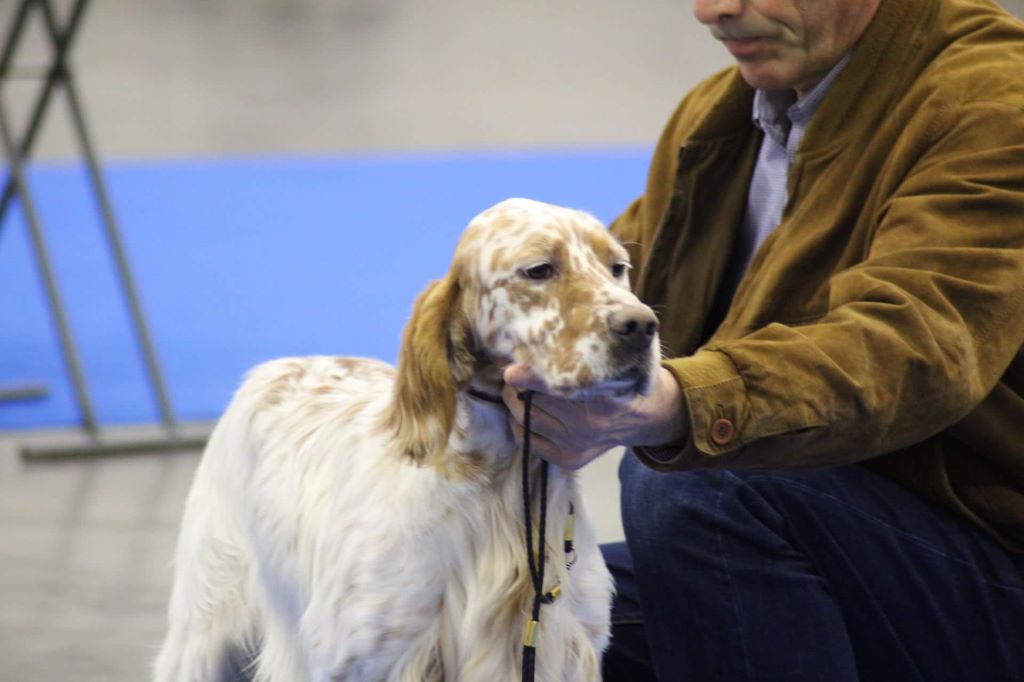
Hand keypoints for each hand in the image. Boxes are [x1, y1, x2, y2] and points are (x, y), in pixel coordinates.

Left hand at [501, 364, 688, 468]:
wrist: (641, 418)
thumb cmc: (619, 380)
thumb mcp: (609, 363)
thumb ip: (577, 358)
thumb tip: (532, 348)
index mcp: (602, 396)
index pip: (555, 385)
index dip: (529, 376)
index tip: (509, 369)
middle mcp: (589, 423)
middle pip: (533, 400)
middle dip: (516, 383)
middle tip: (513, 372)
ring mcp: (577, 444)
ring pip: (526, 419)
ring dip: (514, 401)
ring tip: (516, 389)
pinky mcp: (569, 460)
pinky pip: (527, 440)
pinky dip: (518, 424)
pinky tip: (525, 411)